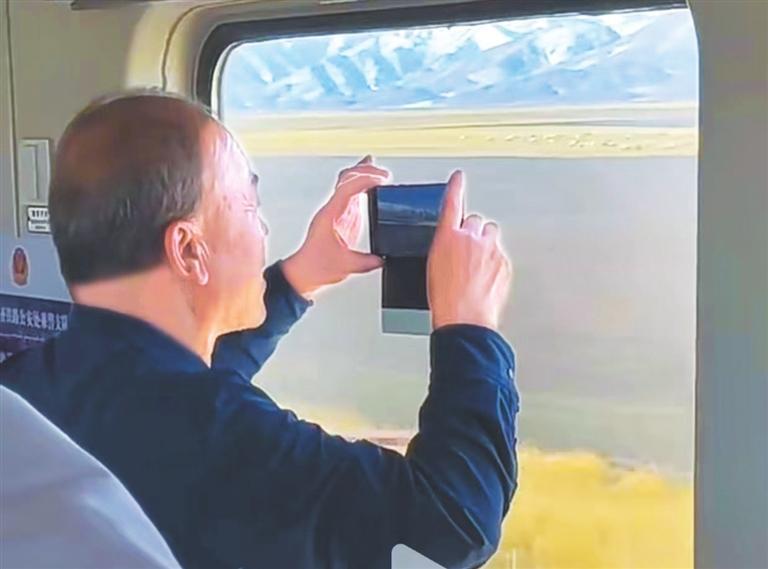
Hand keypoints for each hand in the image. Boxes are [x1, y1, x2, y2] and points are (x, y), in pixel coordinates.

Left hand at [282, 156, 390, 298]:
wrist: (304, 272)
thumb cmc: (316, 267)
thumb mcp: (345, 267)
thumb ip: (366, 262)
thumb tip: (382, 258)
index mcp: (330, 216)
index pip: (346, 189)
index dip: (364, 180)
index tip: (380, 179)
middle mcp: (332, 209)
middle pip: (346, 179)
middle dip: (365, 172)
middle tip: (384, 174)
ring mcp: (336, 211)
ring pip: (347, 183)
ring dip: (362, 174)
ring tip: (379, 171)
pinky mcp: (341, 217)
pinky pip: (350, 194)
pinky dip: (361, 185)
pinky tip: (371, 182)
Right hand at [427, 171, 511, 329]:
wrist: (465, 319)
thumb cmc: (445, 299)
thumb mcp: (434, 267)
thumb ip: (446, 247)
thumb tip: (453, 244)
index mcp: (447, 237)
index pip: (452, 203)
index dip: (455, 187)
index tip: (458, 177)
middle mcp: (470, 238)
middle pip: (475, 221)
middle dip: (472, 233)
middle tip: (468, 252)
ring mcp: (490, 249)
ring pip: (491, 235)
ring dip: (485, 244)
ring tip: (477, 265)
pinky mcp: (504, 262)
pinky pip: (500, 254)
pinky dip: (494, 262)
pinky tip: (485, 278)